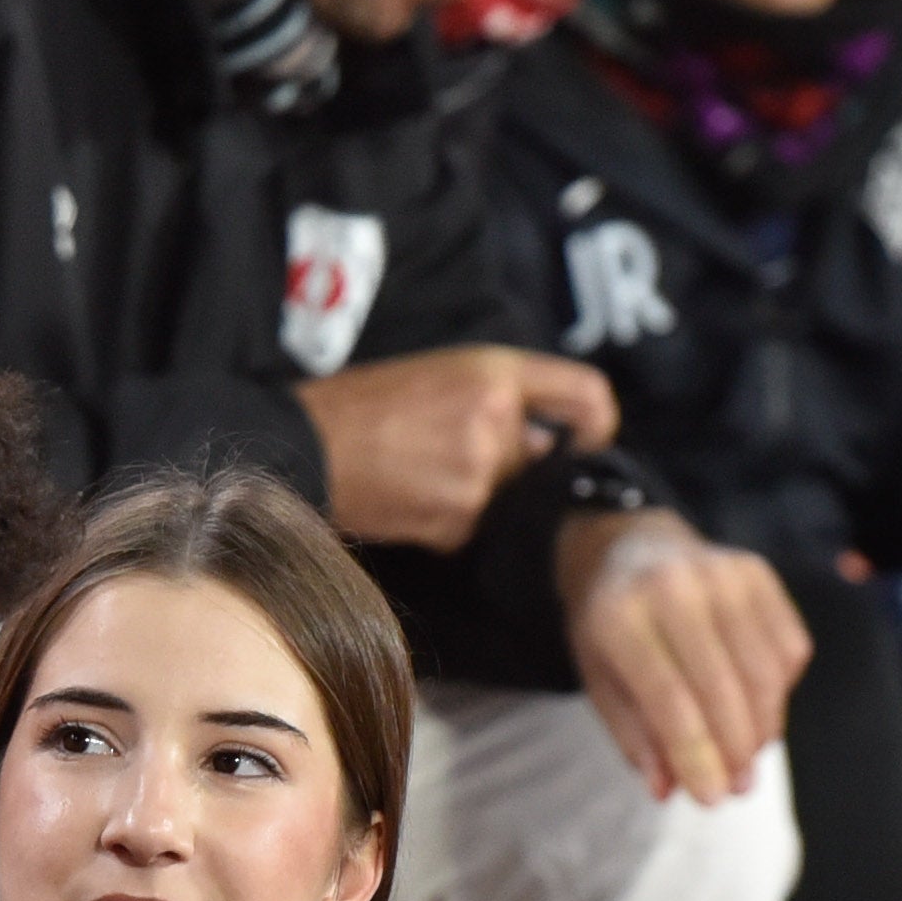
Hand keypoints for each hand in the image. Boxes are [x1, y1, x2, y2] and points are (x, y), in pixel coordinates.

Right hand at [300, 345, 618, 552]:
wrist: (304, 448)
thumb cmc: (362, 406)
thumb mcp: (440, 372)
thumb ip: (501, 397)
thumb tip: (547, 442)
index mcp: (494, 373)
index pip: (588, 395)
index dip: (597, 424)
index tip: (579, 440)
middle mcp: (496, 420)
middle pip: (541, 457)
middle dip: (509, 464)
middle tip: (450, 453)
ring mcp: (478, 474)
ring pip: (507, 496)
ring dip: (476, 494)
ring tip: (422, 472)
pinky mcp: (457, 520)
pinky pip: (475, 528)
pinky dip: (449, 520)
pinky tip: (410, 498)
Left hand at [560, 512, 812, 808]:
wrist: (629, 546)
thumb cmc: (610, 625)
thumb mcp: (601, 679)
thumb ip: (635, 735)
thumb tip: (670, 789)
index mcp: (620, 616)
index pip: (669, 700)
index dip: (695, 756)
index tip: (710, 798)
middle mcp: (674, 586)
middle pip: (723, 688)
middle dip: (735, 750)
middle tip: (737, 787)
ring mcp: (723, 574)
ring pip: (764, 672)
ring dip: (762, 728)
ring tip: (747, 758)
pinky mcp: (759, 573)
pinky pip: (788, 648)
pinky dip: (780, 690)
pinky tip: (756, 705)